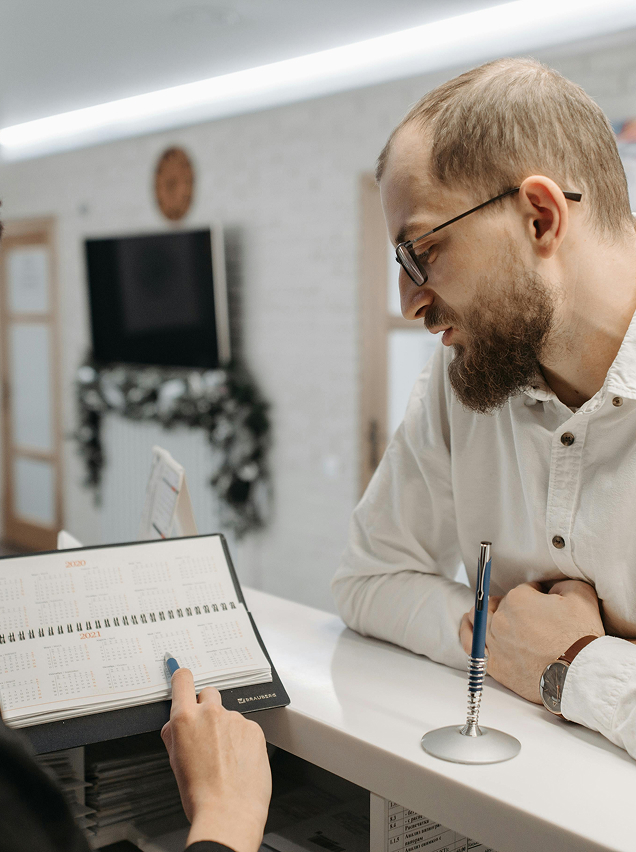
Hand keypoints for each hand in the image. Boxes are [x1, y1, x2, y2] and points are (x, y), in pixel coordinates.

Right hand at [161, 668, 270, 851]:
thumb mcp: (175, 762)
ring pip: (228, 715)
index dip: (182, 677)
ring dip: (226, 728)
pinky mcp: (254, 728)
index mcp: (185, 719)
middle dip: (206, 706)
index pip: (182, 679)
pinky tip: (238, 761)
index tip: (182, 676)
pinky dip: (242, 739)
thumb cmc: (200, 794)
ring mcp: (235, 719)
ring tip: (225, 758)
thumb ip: (174, 734)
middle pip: (208, 692)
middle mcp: (211, 712)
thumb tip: (176, 722)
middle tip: (207, 732)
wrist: (229, 812)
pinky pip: (245, 727)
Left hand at [462, 580, 603, 703]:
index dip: (537, 595)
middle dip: (513, 604)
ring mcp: (494, 641)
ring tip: (493, 613)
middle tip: (528, 614)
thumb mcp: (580, 596)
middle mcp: (501, 618)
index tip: (546, 605)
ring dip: (487, 613)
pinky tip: (468, 624)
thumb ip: (561, 583)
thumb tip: (551, 587)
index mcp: (518, 599)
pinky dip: (468, 631)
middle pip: (501, 604)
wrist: (581, 677)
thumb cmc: (581, 638)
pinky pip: (471, 643)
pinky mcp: (493, 663)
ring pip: (481, 619)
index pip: (523, 590)